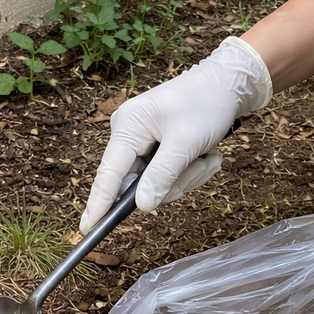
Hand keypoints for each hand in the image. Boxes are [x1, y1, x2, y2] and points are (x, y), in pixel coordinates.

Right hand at [79, 37, 271, 233]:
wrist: (226, 84)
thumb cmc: (206, 104)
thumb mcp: (186, 142)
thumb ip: (162, 175)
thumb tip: (141, 206)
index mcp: (127, 127)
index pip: (108, 174)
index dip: (98, 204)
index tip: (86, 229)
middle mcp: (128, 135)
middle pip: (138, 184)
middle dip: (174, 183)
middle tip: (203, 165)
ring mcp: (141, 142)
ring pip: (156, 184)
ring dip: (187, 177)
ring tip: (209, 158)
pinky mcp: (155, 148)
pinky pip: (166, 176)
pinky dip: (189, 172)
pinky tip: (206, 156)